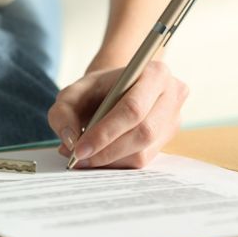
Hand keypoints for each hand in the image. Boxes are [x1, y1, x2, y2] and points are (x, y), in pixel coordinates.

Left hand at [48, 61, 188, 168]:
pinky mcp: (168, 138)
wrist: (116, 89)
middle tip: (78, 158)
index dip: (105, 132)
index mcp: (155, 73)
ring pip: (144, 152)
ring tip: (84, 159)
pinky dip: (117, 163)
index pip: (132, 108)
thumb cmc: (96, 89)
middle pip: (143, 132)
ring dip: (110, 160)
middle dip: (106, 150)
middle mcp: (172, 95)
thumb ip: (63, 112)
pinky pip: (144, 160)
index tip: (79, 149)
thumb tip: (70, 141)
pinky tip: (99, 158)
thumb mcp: (73, 92)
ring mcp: (174, 119)